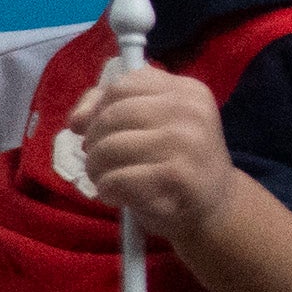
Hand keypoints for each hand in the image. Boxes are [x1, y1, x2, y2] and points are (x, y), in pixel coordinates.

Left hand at [68, 65, 231, 240]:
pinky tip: (116, 195)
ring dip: (96, 168)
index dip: (97, 110)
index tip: (95, 132)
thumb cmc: (175, 162)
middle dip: (93, 142)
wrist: (215, 206)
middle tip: (98, 161)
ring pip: (110, 146)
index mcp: (186, 89)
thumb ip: (112, 109)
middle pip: (112, 115)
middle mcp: (190, 110)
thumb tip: (76, 120)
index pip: (122, 85)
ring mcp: (186, 142)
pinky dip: (107, 189)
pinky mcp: (177, 176)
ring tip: (105, 179)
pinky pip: (118, 178)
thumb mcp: (153, 125)